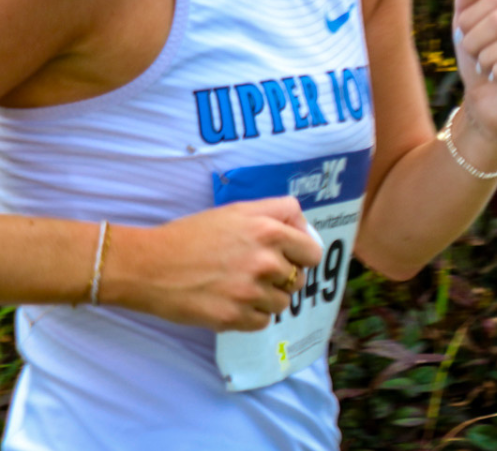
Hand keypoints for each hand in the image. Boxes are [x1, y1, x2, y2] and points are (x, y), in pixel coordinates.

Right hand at [104, 197, 321, 331]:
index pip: (313, 251)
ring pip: (282, 303)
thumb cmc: (191, 235)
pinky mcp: (233, 317)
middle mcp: (265, 261)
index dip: (301, 256)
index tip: (288, 258)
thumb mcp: (237, 211)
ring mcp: (249, 292)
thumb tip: (305, 229)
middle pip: (299, 279)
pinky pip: (263, 321)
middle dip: (281, 277)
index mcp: (269, 230)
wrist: (146, 265)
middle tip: (254, 272)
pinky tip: (231, 302)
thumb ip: (276, 214)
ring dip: (266, 298)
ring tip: (239, 287)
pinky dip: (251, 316)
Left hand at [452, 0, 496, 142]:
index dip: (471, 16)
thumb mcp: (465, 30)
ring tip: (484, 66)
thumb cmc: (480, 61)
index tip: (463, 34)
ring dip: (488, 56)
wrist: (486, 102)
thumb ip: (466, 3)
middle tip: (473, 54)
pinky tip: (496, 76)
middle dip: (476, 39)